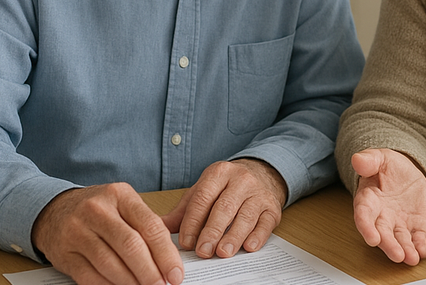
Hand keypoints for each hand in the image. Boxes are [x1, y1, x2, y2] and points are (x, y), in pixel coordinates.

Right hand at [31, 182, 183, 284]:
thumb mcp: (123, 204)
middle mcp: (97, 210)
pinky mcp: (64, 254)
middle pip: (131, 246)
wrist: (54, 210)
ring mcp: (77, 231)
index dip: (166, 253)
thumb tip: (170, 258)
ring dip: (131, 282)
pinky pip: (90, 276)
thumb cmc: (99, 209)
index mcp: (120, 195)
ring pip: (110, 263)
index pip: (150, 226)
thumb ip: (146, 225)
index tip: (176, 272)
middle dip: (150, 271)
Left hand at [162, 159, 286, 258]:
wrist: (260, 175)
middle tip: (203, 251)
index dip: (193, 221)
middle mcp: (241, 179)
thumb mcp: (202, 192)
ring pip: (246, 215)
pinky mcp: (272, 207)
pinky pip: (266, 222)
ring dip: (234, 236)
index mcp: (219, 173)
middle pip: (225, 207)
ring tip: (223, 252)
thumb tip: (153, 229)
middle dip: (212, 231)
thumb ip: (182, 212)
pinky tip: (249, 247)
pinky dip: (258, 236)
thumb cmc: (225, 189)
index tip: (185, 243)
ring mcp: (259, 192)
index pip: (203, 197)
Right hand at [351, 148, 425, 265]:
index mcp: (368, 200)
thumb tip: (357, 160)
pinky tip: (423, 252)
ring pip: (399, 240)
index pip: (364, 216)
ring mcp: (398, 223)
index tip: (372, 238)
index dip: (366, 228)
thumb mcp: (379, 158)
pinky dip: (419, 246)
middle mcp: (381, 216)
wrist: (406, 172)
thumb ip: (368, 160)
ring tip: (411, 259)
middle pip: (383, 234)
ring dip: (405, 250)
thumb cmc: (388, 167)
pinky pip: (416, 238)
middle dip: (389, 246)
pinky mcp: (415, 226)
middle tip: (397, 255)